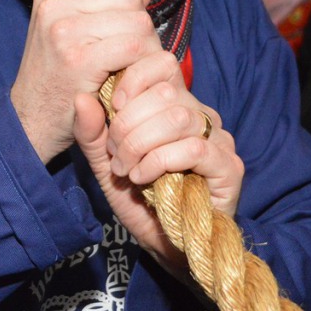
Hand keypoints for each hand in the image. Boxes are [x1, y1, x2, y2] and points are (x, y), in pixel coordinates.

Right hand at [10, 0, 161, 162]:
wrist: (30, 120)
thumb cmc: (57, 76)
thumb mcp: (76, 32)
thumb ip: (112, 4)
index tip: (121, 24)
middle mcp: (54, 5)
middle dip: (141, 22)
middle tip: (134, 52)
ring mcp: (64, 31)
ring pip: (137, 20)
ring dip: (145, 45)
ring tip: (132, 65)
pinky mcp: (79, 59)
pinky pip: (134, 46)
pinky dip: (140, 63)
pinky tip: (130, 77)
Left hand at [71, 50, 243, 275]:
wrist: (165, 246)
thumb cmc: (139, 199)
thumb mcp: (105, 162)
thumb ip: (93, 132)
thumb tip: (82, 97)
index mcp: (174, 104)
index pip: (161, 64)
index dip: (133, 80)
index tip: (114, 109)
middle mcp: (200, 115)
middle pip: (165, 92)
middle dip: (129, 124)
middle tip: (116, 155)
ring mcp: (219, 139)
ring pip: (178, 118)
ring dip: (141, 145)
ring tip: (127, 170)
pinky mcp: (229, 167)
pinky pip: (194, 148)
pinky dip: (160, 162)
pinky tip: (144, 179)